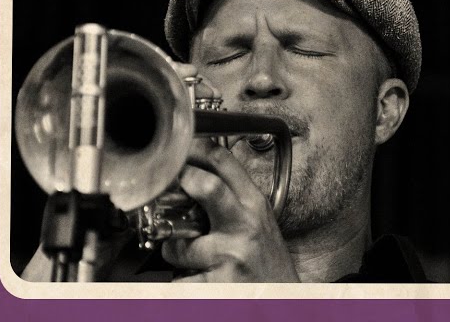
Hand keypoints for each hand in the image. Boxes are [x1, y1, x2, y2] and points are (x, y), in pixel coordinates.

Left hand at [161, 141, 299, 281]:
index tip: (177, 152)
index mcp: (253, 204)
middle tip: (165, 189)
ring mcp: (232, 254)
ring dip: (174, 253)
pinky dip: (181, 283)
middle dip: (181, 182)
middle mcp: (245, 225)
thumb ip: (231, 198)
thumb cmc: (267, 262)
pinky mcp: (219, 283)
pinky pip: (180, 281)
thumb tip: (192, 176)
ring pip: (179, 246)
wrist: (283, 299)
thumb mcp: (258, 220)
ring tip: (187, 259)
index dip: (193, 150)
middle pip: (208, 187)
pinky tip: (198, 281)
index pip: (223, 161)